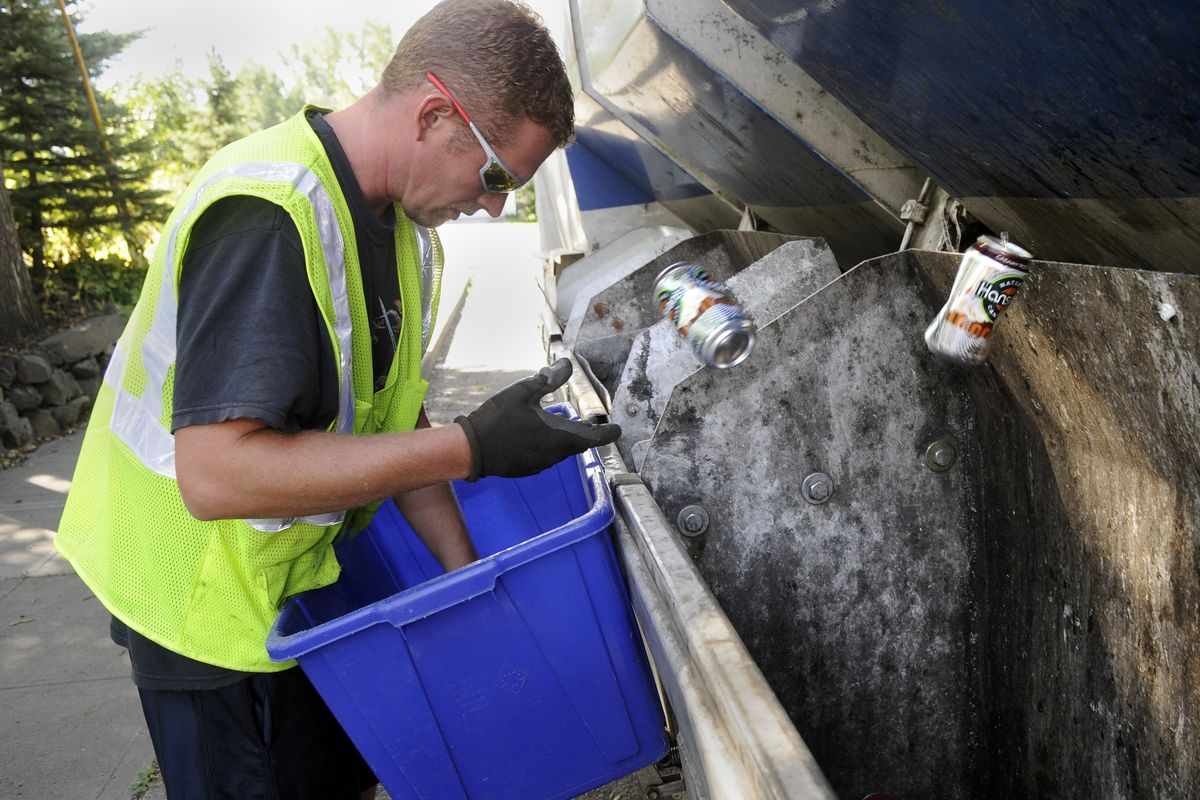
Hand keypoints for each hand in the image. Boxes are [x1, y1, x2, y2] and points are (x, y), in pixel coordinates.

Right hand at [455, 359, 620, 480]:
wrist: (472, 449)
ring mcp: (542, 464)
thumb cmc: (498, 419)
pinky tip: (538, 435)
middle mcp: (555, 454)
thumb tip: (568, 364)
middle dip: (587, 433)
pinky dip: (550, 445)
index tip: (618, 429)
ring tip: (563, 424)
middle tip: (591, 423)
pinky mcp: (529, 469)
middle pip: (579, 444)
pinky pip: (547, 456)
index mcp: (559, 436)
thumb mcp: (523, 392)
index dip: (608, 433)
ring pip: (563, 451)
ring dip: (566, 438)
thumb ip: (548, 379)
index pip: (594, 437)